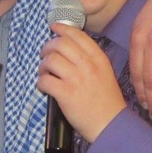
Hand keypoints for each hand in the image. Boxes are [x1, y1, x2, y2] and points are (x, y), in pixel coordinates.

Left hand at [38, 23, 124, 142]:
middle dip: (48, 46)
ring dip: (43, 65)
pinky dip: (41, 82)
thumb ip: (90, 59)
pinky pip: (45, 80)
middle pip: (60, 44)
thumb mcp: (105, 73)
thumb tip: (68, 48)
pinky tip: (44, 87)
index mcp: (98, 59)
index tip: (54, 27)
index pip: (78, 35)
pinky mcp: (66, 94)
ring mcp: (76, 79)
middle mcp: (87, 65)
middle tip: (45, 54)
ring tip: (45, 72)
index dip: (63, 28)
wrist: (111, 125)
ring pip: (50, 60)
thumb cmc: (107, 101)